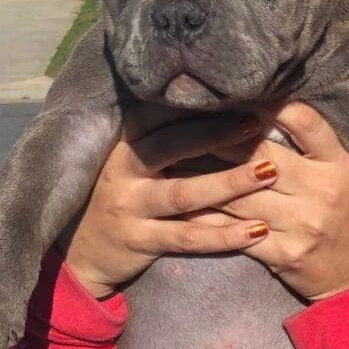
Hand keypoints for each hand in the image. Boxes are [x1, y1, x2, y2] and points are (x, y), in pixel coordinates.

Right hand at [60, 110, 277, 297]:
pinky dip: (224, 235)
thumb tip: (215, 107)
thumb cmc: (119, 198)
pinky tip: (256, 231)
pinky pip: (188, 237)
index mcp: (121, 142)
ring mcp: (128, 206)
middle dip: (218, 135)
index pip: (159, 114)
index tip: (237, 94)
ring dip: (229, 182)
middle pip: (173, 146)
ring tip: (269, 173)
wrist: (80, 254)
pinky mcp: (139, 241)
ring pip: (185, 193)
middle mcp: (121, 169)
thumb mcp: (127, 162)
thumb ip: (162, 139)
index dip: (197, 104)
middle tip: (258, 125)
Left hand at [200, 103, 348, 300]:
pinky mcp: (287, 254)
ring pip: (241, 195)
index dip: (268, 104)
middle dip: (219, 139)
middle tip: (187, 124)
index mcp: (340, 164)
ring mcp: (304, 224)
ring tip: (173, 161)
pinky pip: (237, 233)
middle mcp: (323, 190)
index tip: (236, 94)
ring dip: (203, 178)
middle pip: (261, 155)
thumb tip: (265, 109)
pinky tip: (185, 207)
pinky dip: (208, 220)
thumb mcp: (344, 174)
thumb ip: (313, 146)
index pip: (304, 121)